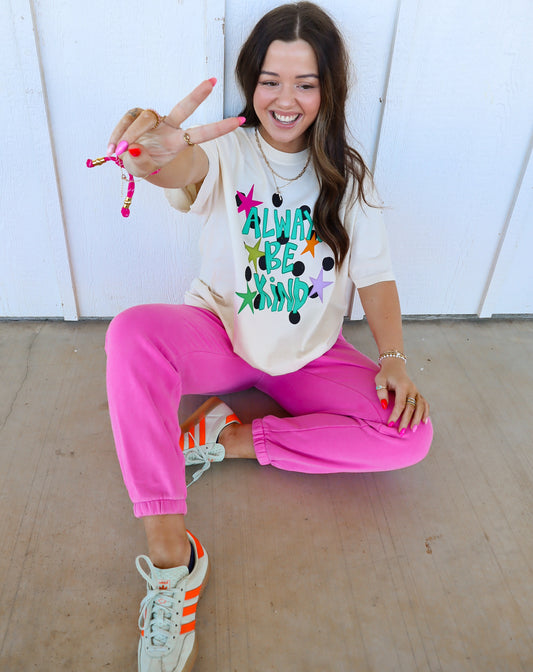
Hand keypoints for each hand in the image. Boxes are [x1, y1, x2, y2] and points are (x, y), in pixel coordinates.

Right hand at [106, 79, 243, 176]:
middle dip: (198, 95)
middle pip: (184, 107)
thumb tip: (133, 149)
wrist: (130, 159)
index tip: (240, 120)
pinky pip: (127, 119)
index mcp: (177, 142)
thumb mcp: (141, 170)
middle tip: (213, 82)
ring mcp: (153, 119)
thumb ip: (140, 163)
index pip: (201, 133)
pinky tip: (112, 149)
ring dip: (130, 135)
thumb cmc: (142, 165)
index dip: (219, 128)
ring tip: (119, 152)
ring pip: (144, 118)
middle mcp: (169, 127)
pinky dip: (118, 134)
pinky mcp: (137, 114)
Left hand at [375, 359, 429, 433]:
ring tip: (413, 429)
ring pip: (420, 407)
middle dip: (406, 421)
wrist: (395, 366)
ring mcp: (416, 391)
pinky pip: (424, 404)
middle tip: (401, 432)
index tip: (390, 424)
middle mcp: (412, 389)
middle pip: (411, 407)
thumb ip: (381, 392)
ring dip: (417, 419)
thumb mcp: (379, 380)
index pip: (400, 404)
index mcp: (402, 386)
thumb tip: (384, 406)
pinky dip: (425, 413)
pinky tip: (424, 422)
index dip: (395, 415)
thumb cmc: (385, 374)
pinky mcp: (418, 394)